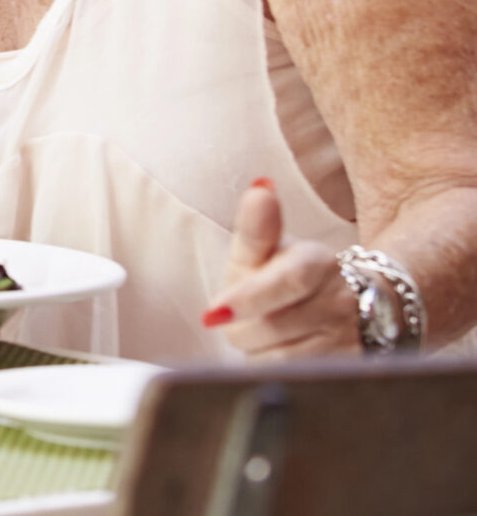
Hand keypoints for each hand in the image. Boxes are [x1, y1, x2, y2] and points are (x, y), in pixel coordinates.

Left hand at [202, 178, 357, 358]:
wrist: (353, 303)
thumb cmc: (292, 273)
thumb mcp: (270, 248)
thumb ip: (256, 227)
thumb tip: (260, 190)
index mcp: (316, 262)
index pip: (287, 281)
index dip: (248, 298)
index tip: (213, 314)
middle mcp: (341, 299)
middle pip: (275, 326)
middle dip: (242, 326)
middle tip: (233, 317)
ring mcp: (351, 337)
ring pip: (285, 357)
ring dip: (258, 349)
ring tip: (257, 332)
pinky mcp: (354, 369)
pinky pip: (301, 378)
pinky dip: (277, 370)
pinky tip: (275, 353)